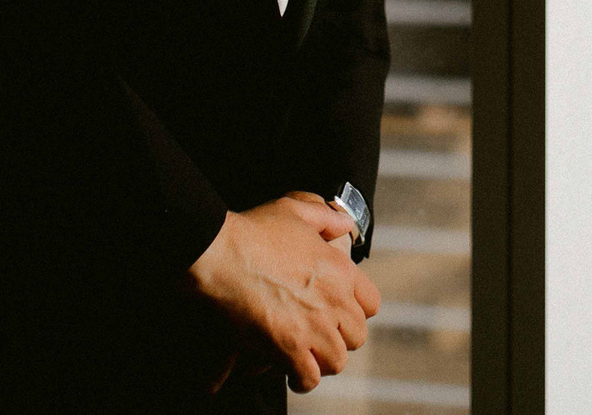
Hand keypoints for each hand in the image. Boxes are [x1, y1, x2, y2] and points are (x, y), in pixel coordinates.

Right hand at [186, 192, 381, 391]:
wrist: (220, 253)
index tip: (338, 315)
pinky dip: (301, 379)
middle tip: (318, 338)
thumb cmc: (252, 231)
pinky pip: (308, 377)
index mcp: (341, 270)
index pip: (371, 304)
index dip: (355, 312)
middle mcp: (334, 300)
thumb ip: (326, 217)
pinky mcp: (289, 347)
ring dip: (322, 361)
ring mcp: (314, 326)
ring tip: (306, 358)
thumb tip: (346, 223)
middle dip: (340, 339)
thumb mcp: (294, 210)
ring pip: (337, 361)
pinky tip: (290, 374)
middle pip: (357, 337)